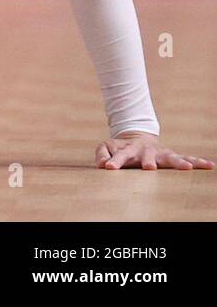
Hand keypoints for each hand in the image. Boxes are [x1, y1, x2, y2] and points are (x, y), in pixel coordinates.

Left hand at [95, 132, 213, 170]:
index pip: (120, 155)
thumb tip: (101, 164)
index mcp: (128, 149)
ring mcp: (160, 153)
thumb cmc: (120, 148)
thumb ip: (102, 154)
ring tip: (188, 168)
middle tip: (149, 168)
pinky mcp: (171, 156)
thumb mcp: (107, 147)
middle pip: (147, 156)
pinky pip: (186, 159)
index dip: (114, 161)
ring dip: (178, 162)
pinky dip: (197, 162)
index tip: (108, 168)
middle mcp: (146, 151)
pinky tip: (209, 165)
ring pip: (170, 157)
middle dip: (148, 162)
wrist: (137, 138)